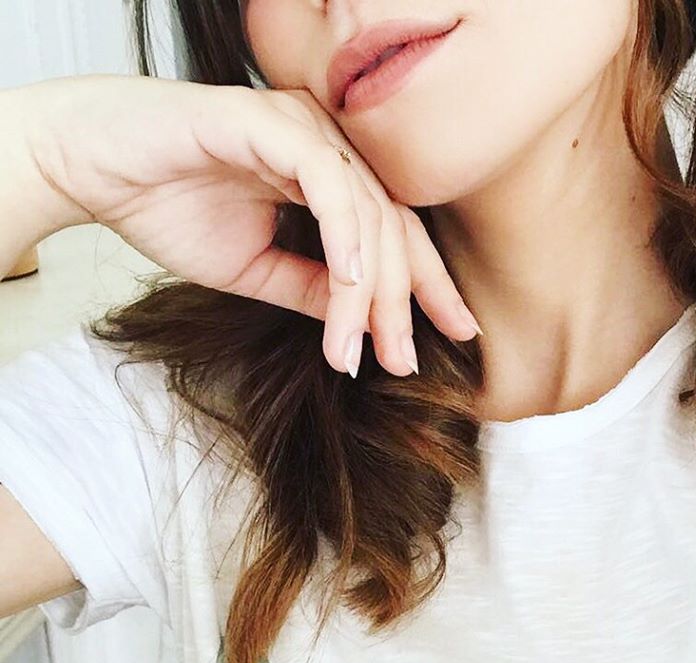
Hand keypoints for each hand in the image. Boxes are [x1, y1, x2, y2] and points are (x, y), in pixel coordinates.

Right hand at [22, 74, 479, 376]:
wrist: (91, 169)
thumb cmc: (168, 207)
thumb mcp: (259, 271)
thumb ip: (315, 290)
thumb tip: (365, 327)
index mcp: (331, 174)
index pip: (397, 233)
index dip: (429, 286)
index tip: (458, 335)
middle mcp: (328, 144)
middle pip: (394, 227)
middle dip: (406, 302)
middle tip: (405, 362)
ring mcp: (302, 127)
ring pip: (367, 215)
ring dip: (369, 293)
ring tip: (362, 353)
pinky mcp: (269, 122)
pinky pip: (328, 185)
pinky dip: (345, 241)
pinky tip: (350, 291)